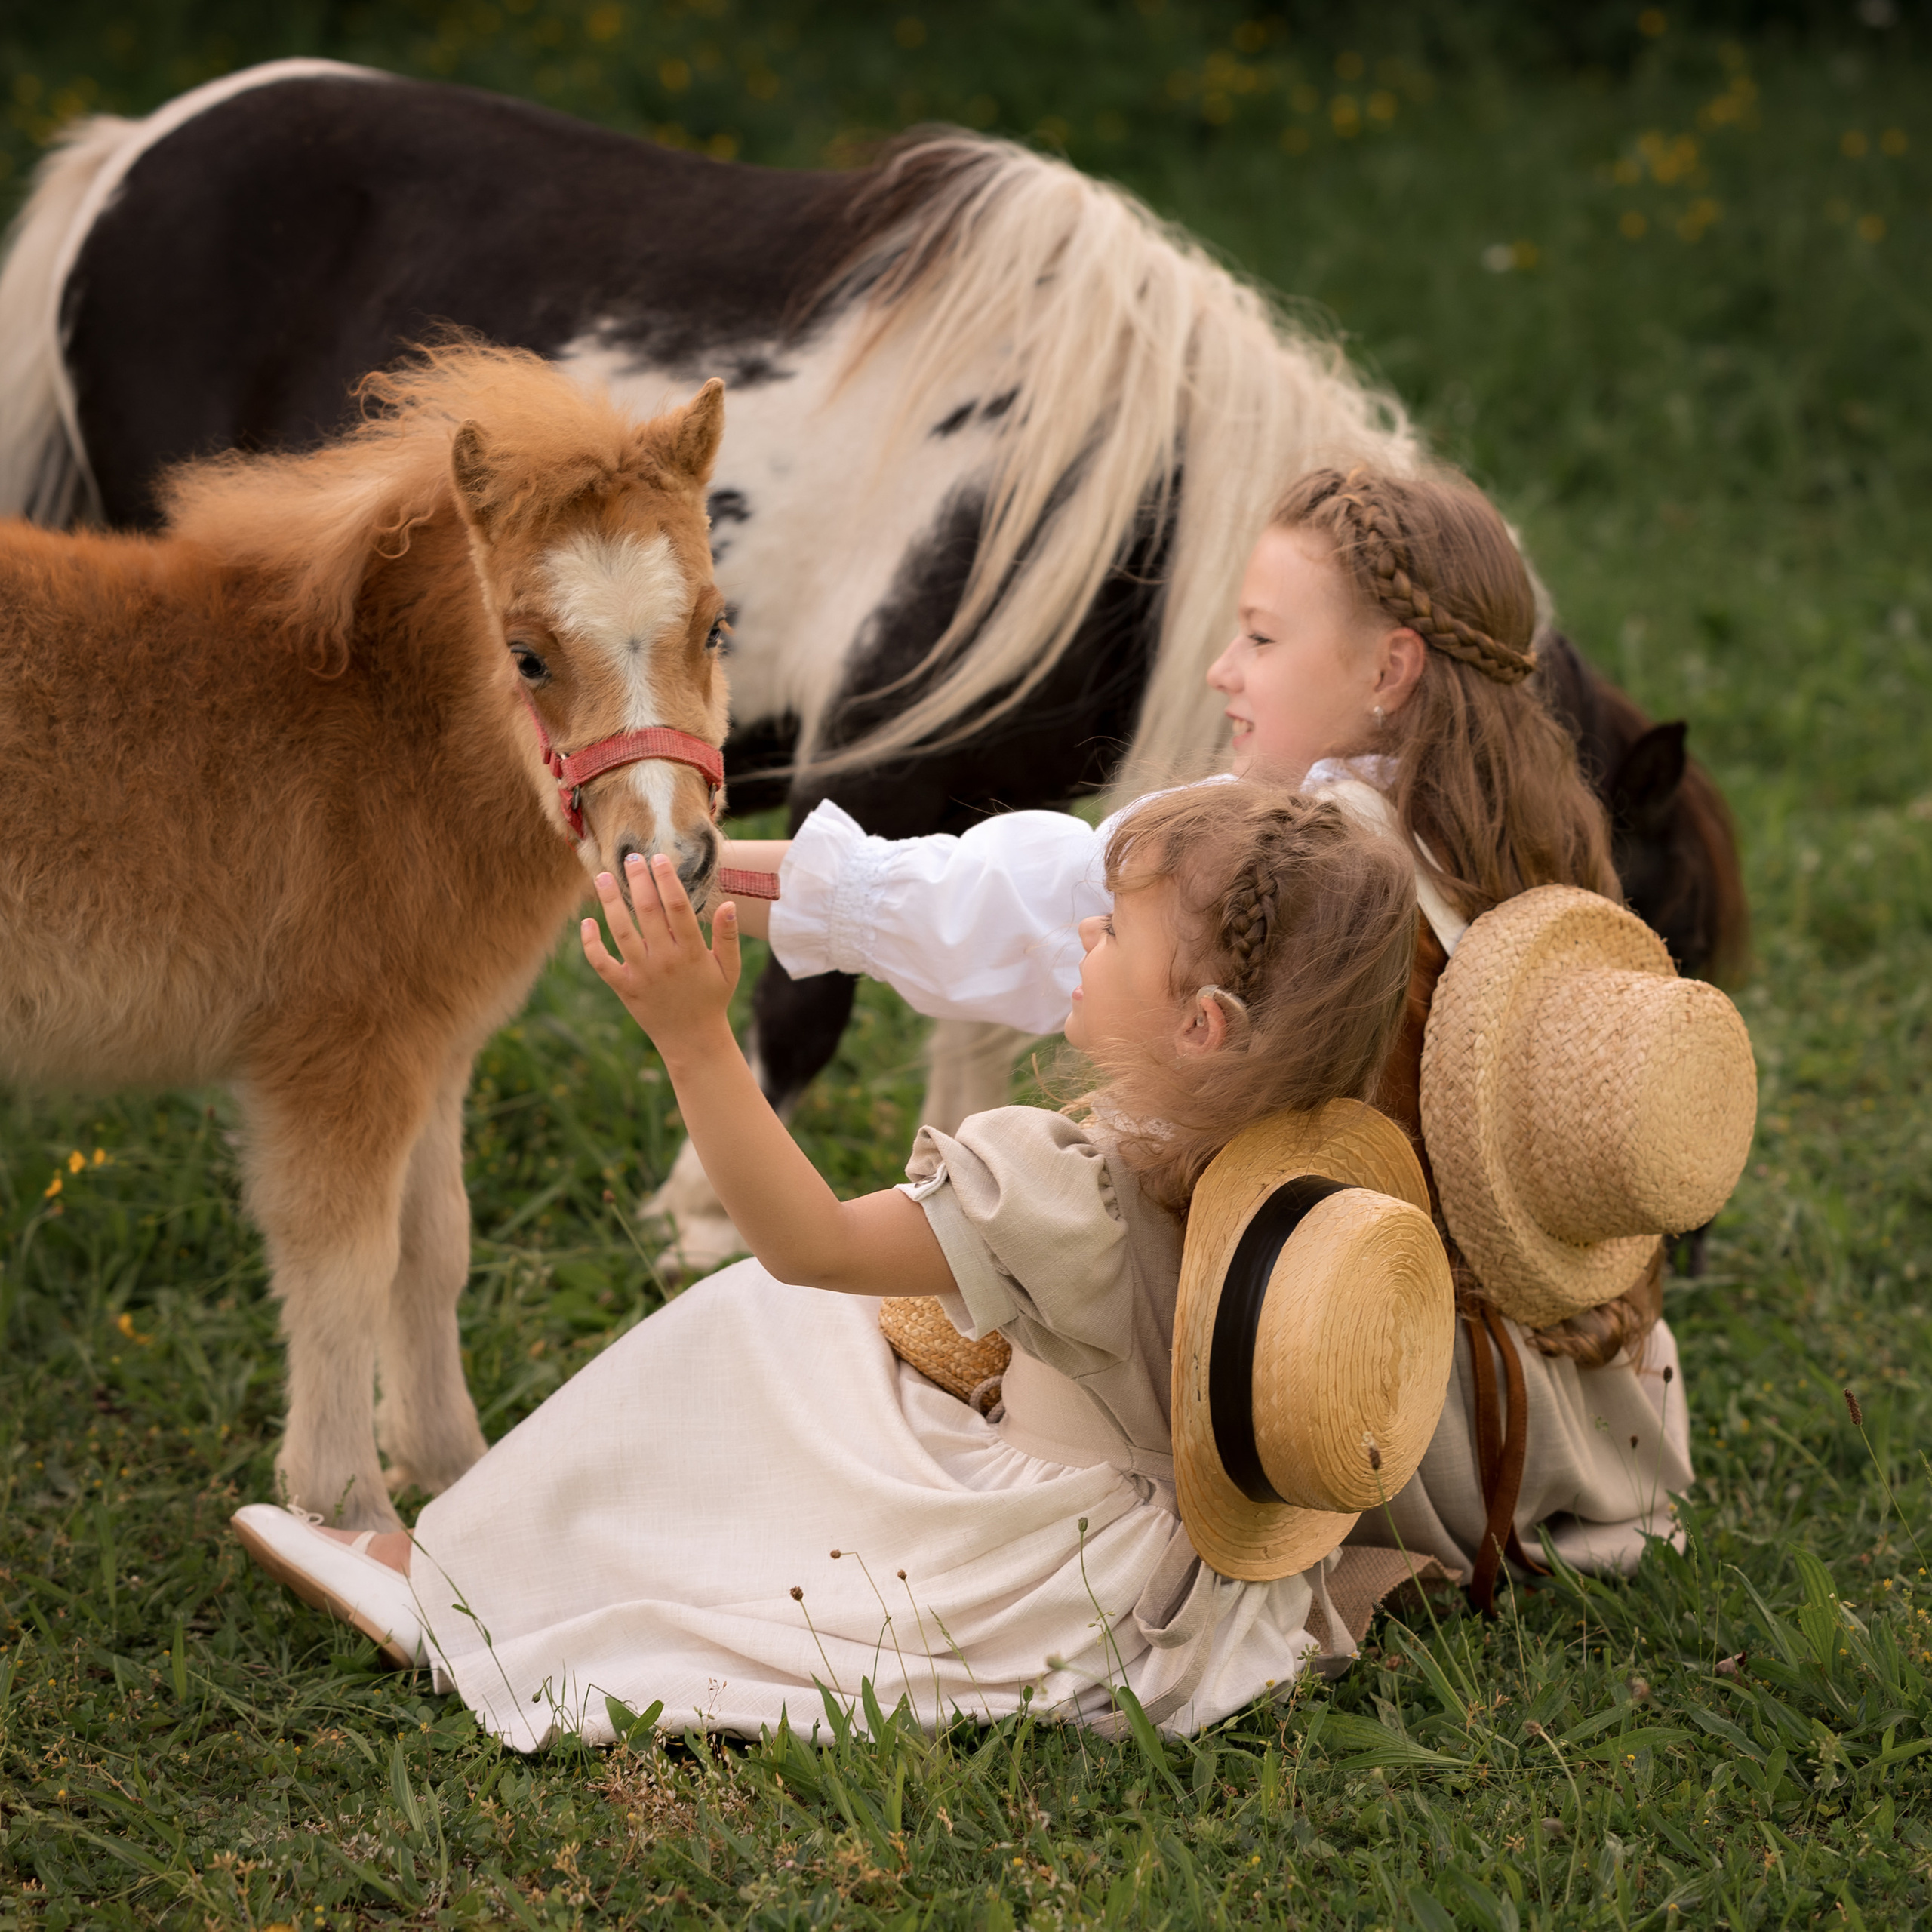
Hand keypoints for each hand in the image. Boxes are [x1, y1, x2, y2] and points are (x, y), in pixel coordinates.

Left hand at [582, 853, 740, 1056]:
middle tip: (630, 857)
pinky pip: (601, 963)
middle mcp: (664, 960)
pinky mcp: (624, 987)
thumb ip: (728, 936)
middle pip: (647, 911)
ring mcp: (641, 974)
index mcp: (691, 952)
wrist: (692, 1041)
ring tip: (602, 878)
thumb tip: (729, 904)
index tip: (659, 858)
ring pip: (620, 931)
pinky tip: (587, 922)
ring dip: (610, 902)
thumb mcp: (729, 968)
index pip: (677, 907)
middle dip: (638, 881)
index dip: (667, 880)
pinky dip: (590, 943)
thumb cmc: (712, 999)